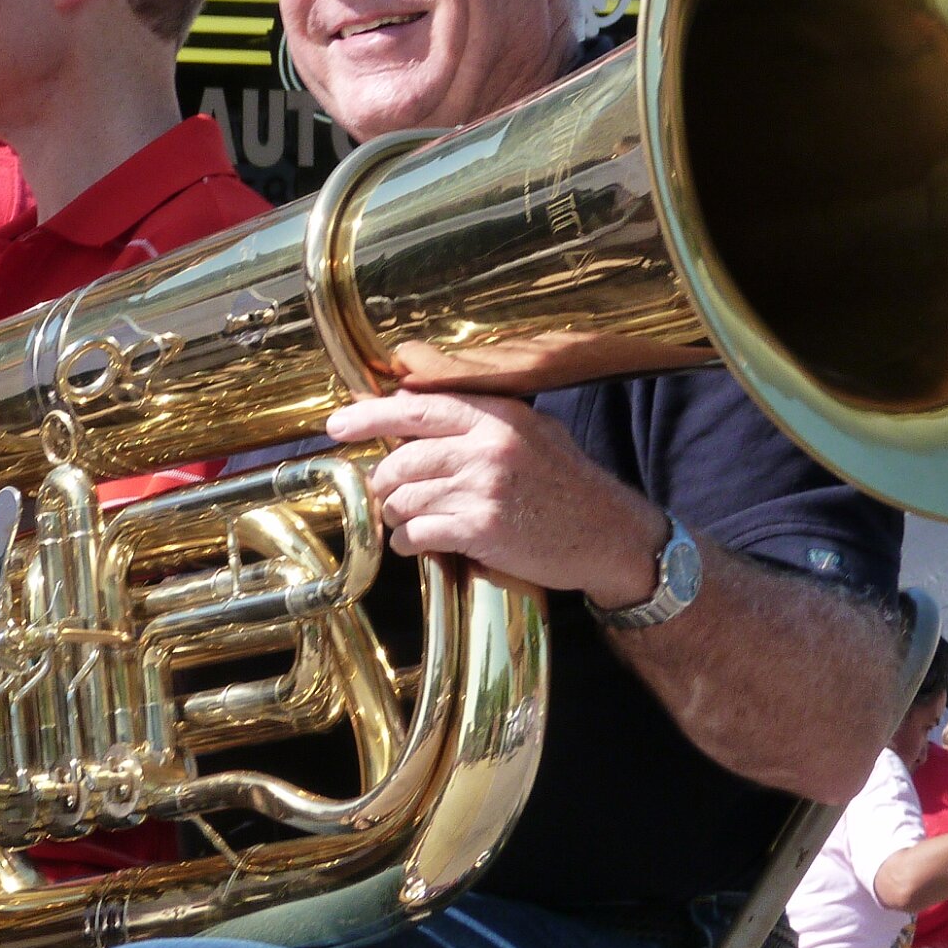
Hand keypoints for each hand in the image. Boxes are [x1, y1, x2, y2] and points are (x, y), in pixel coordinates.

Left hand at [323, 391, 668, 605]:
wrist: (610, 535)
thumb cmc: (569, 485)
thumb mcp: (532, 432)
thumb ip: (478, 418)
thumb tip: (412, 404)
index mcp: (497, 417)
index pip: (417, 409)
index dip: (369, 416)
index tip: (338, 425)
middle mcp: (487, 448)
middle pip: (402, 460)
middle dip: (385, 482)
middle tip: (389, 494)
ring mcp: (483, 489)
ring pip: (405, 498)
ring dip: (398, 515)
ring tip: (410, 522)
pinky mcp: (482, 530)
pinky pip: (419, 533)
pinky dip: (409, 542)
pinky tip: (418, 543)